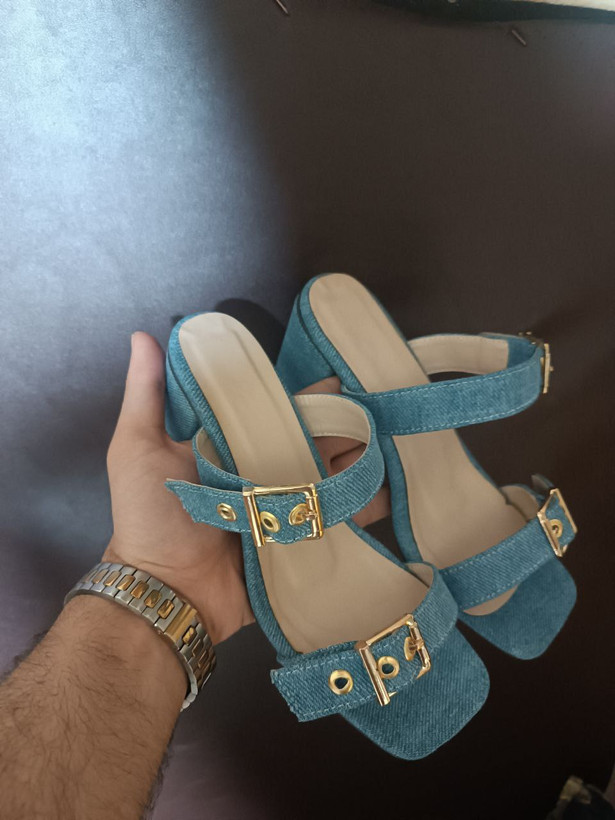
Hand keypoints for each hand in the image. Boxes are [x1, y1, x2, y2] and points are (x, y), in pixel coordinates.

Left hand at [103, 332, 389, 644]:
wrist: (168, 591)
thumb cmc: (151, 516)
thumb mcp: (138, 448)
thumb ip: (146, 395)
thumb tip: (144, 336)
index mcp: (231, 445)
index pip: (276, 412)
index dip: (309, 395)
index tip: (345, 377)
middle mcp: (261, 471)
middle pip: (311, 441)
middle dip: (347, 424)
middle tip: (388, 408)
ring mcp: (283, 507)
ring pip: (331, 476)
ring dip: (363, 460)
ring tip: (401, 441)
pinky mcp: (298, 540)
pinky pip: (336, 519)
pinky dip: (364, 505)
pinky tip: (396, 488)